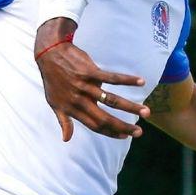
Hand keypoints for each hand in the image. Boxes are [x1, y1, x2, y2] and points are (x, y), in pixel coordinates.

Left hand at [34, 18, 149, 141]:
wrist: (49, 55)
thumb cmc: (52, 80)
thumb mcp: (54, 103)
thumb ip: (63, 121)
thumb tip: (66, 139)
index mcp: (73, 109)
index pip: (94, 126)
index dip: (110, 132)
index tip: (124, 136)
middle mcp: (80, 100)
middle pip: (105, 118)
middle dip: (123, 126)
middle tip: (139, 132)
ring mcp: (85, 86)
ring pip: (111, 100)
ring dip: (130, 107)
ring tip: (146, 112)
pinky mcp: (90, 71)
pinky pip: (112, 78)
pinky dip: (127, 80)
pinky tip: (141, 82)